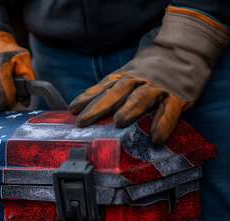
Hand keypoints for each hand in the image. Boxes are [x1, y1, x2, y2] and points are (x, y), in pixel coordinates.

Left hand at [69, 6, 228, 143]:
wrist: (184, 48)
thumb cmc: (150, 69)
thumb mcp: (128, 73)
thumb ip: (111, 90)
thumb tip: (84, 109)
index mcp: (125, 76)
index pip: (103, 87)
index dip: (87, 98)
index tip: (72, 109)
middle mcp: (139, 79)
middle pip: (116, 92)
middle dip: (99, 107)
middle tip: (83, 121)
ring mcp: (159, 87)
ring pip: (142, 97)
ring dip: (130, 109)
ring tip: (118, 122)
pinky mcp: (179, 96)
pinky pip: (170, 110)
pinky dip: (163, 124)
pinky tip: (156, 137)